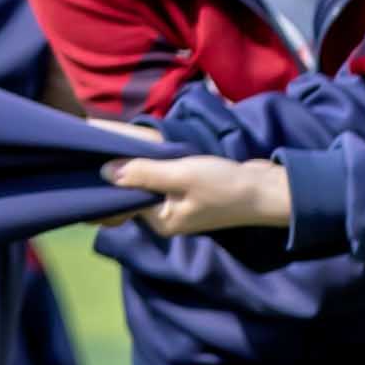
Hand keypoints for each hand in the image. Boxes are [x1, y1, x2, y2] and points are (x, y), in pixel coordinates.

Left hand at [115, 154, 293, 242]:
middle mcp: (166, 219)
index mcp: (160, 222)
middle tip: (109, 143)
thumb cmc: (223, 185)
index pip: (124, 201)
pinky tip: (149, 149)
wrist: (266, 189)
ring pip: (150, 184)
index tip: (98, 156)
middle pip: (135, 193)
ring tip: (124, 142)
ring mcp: (179, 207)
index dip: (111, 179)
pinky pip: (165, 180)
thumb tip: (104, 172)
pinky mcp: (191, 194)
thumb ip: (143, 173)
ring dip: (142, 166)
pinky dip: (158, 166)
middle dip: (125, 171)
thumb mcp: (180, 175)